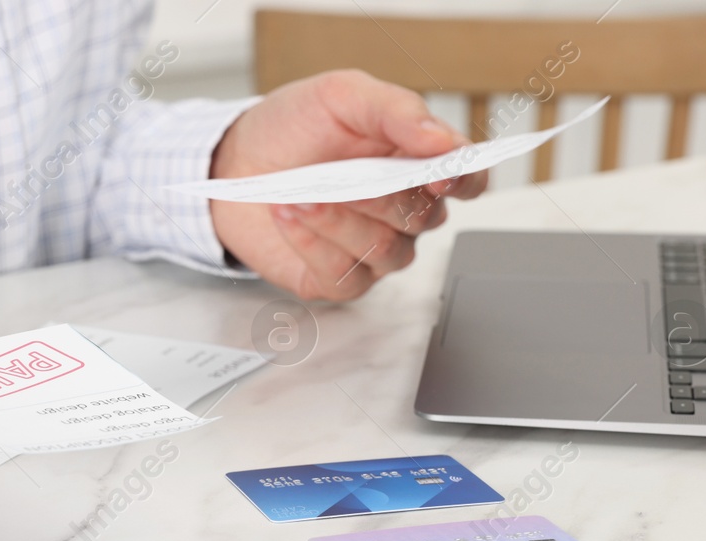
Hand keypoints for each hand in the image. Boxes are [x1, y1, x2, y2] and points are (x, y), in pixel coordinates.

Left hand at [209, 70, 487, 300]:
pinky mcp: (336, 278)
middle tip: (341, 177)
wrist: (235, 160)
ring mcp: (373, 249)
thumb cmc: (293, 126)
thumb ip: (396, 111)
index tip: (441, 174)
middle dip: (382, 197)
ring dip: (341, 221)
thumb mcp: (342, 96)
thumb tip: (442, 140)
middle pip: (425, 218)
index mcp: (417, 161)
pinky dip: (312, 244)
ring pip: (387, 251)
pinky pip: (344, 275)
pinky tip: (288, 216)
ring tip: (300, 193)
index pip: (469, 179)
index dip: (465, 181)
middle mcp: (403, 210)